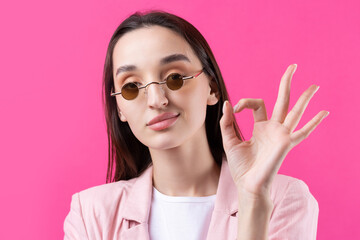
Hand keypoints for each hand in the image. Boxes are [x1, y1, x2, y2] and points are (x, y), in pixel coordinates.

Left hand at [220, 64, 328, 197]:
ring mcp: (281, 135)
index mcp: (261, 126)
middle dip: (287, 83)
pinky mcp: (286, 143)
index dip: (245, 102)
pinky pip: (303, 132)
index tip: (234, 109)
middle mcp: (273, 128)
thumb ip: (227, 123)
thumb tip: (228, 103)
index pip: (257, 104)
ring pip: (295, 111)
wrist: (247, 184)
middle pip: (282, 100)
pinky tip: (325, 112)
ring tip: (315, 85)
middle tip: (293, 66)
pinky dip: (314, 123)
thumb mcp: (229, 141)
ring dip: (305, 98)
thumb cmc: (240, 166)